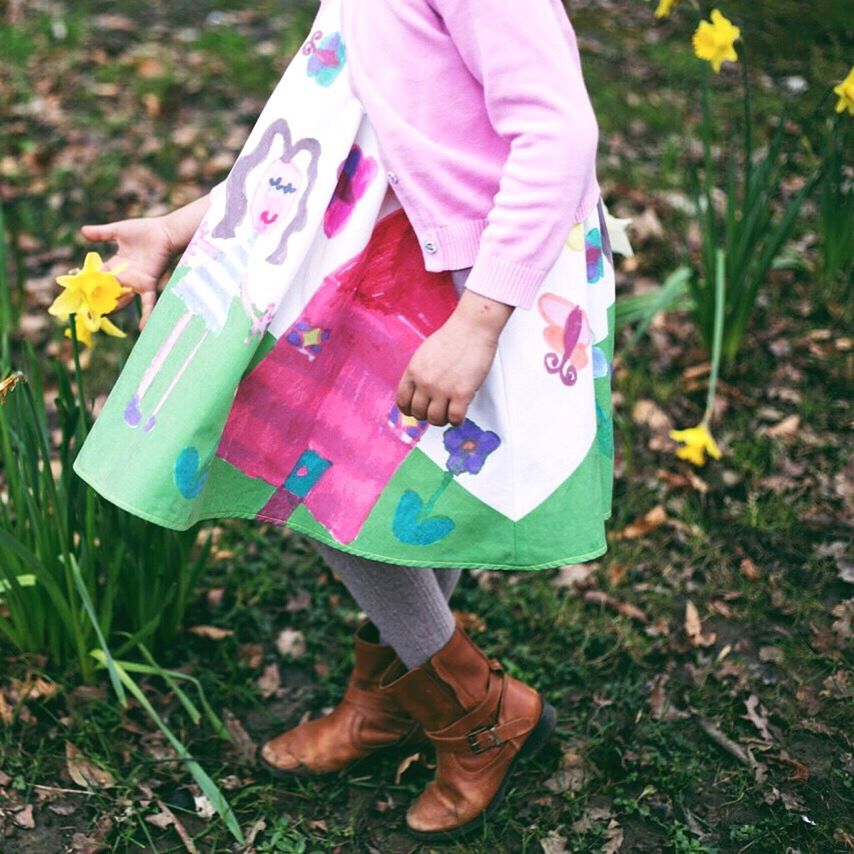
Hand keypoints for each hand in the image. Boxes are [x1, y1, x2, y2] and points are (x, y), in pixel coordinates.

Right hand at [80, 216, 176, 330]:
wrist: (165, 232)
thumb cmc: (145, 230)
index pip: (97, 276)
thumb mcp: (118, 231)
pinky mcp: (149, 284)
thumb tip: (82, 231)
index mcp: (116, 265)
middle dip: (95, 301)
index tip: (74, 289)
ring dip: (112, 309)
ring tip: (98, 319)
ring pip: (122, 299)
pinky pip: (148, 302)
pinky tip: (142, 329)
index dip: (86, 282)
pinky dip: (146, 314)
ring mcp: (136, 282)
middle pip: (107, 291)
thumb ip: (101, 234)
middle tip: (82, 311)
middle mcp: (125, 276)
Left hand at [396, 290, 513, 426]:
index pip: (402, 401)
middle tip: (436, 411)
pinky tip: (460, 413)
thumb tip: (419, 391)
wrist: (472, 328)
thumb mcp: (424, 354)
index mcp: (413, 372)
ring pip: (435, 420)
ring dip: (442, 420)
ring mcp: (443, 389)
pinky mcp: (462, 394)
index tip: (416, 411)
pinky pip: (455, 418)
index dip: (409, 410)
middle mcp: (425, 382)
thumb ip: (419, 373)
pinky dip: (457, 420)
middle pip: (418, 413)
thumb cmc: (452, 337)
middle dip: (427, 415)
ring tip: (448, 414)